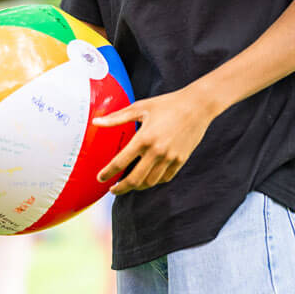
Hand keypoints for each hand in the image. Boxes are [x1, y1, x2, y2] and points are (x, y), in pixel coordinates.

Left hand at [92, 88, 215, 194]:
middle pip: (135, 179)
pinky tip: (147, 179)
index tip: (101, 178)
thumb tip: (96, 122)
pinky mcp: (181, 160)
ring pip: (150, 182)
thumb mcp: (140, 107)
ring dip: (137, 186)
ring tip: (129, 185)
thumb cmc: (167, 104)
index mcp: (144, 138)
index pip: (121, 162)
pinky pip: (165, 178)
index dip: (108, 173)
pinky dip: (154, 181)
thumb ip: (117, 117)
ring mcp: (171, 157)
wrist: (197, 106)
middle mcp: (157, 151)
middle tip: (113, 190)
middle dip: (121, 188)